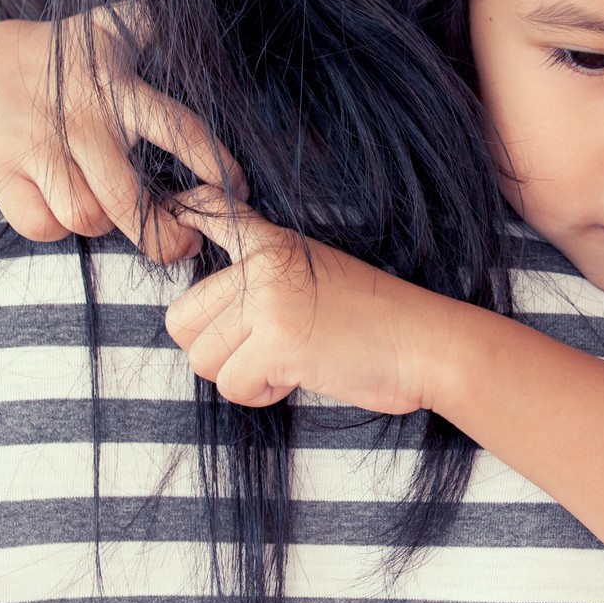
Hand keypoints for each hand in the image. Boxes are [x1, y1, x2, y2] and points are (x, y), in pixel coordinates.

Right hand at [0, 7, 244, 260]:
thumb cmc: (68, 56)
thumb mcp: (114, 27)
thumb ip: (153, 25)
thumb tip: (194, 23)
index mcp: (120, 89)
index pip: (178, 128)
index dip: (212, 162)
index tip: (238, 189)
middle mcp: (84, 120)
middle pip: (126, 196)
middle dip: (160, 232)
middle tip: (181, 246)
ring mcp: (40, 147)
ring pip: (86, 215)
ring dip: (102, 225)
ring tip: (109, 213)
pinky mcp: (1, 171)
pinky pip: (41, 224)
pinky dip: (56, 228)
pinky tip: (63, 210)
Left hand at [165, 192, 455, 411]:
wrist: (425, 342)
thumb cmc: (377, 322)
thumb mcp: (320, 278)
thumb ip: (266, 284)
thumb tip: (208, 320)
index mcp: (275, 244)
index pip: (213, 214)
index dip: (185, 209)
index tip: (178, 208)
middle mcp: (263, 264)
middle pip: (182, 318)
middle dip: (214, 349)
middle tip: (261, 351)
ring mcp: (267, 299)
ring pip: (202, 359)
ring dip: (241, 375)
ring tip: (289, 362)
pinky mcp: (274, 340)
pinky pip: (231, 385)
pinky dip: (261, 394)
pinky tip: (299, 375)